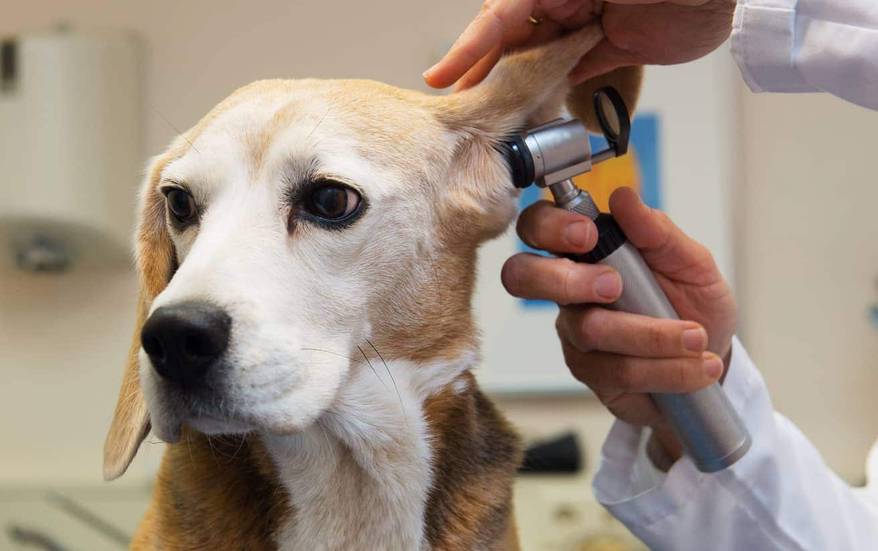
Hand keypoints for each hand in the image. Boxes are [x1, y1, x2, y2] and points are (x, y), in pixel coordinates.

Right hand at [424, 0, 735, 88]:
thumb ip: (558, 2)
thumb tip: (506, 10)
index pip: (499, 18)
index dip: (468, 48)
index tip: (441, 76)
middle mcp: (561, 4)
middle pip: (509, 43)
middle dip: (482, 75)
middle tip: (459, 109)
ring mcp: (581, 28)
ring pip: (531, 62)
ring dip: (508, 89)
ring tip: (485, 119)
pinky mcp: (603, 50)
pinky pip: (563, 75)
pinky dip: (544, 94)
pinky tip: (526, 113)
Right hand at [501, 187, 736, 460]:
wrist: (712, 359)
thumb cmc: (695, 304)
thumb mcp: (691, 263)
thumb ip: (658, 232)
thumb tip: (623, 196)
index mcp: (588, 250)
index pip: (538, 226)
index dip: (548, 227)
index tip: (587, 234)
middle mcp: (569, 289)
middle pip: (521, 276)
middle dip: (564, 279)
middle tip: (613, 286)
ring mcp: (575, 332)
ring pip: (588, 329)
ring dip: (651, 335)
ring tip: (696, 338)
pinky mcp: (590, 372)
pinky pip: (617, 370)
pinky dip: (665, 368)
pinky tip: (696, 368)